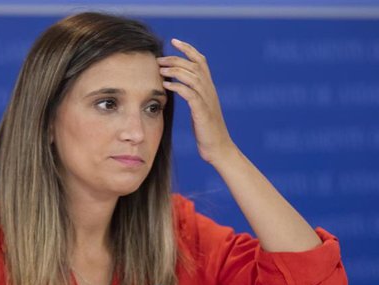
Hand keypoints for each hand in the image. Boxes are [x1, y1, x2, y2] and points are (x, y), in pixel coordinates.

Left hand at [158, 38, 236, 163]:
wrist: (219, 148)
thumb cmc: (207, 131)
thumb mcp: (199, 109)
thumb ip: (192, 95)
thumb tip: (178, 87)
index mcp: (209, 88)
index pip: (201, 61)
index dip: (188, 49)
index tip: (174, 41)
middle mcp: (210, 90)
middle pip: (194, 65)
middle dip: (176, 58)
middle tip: (160, 58)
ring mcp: (207, 100)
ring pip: (192, 77)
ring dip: (175, 70)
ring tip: (160, 69)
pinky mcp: (202, 112)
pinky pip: (190, 94)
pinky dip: (178, 87)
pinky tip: (166, 85)